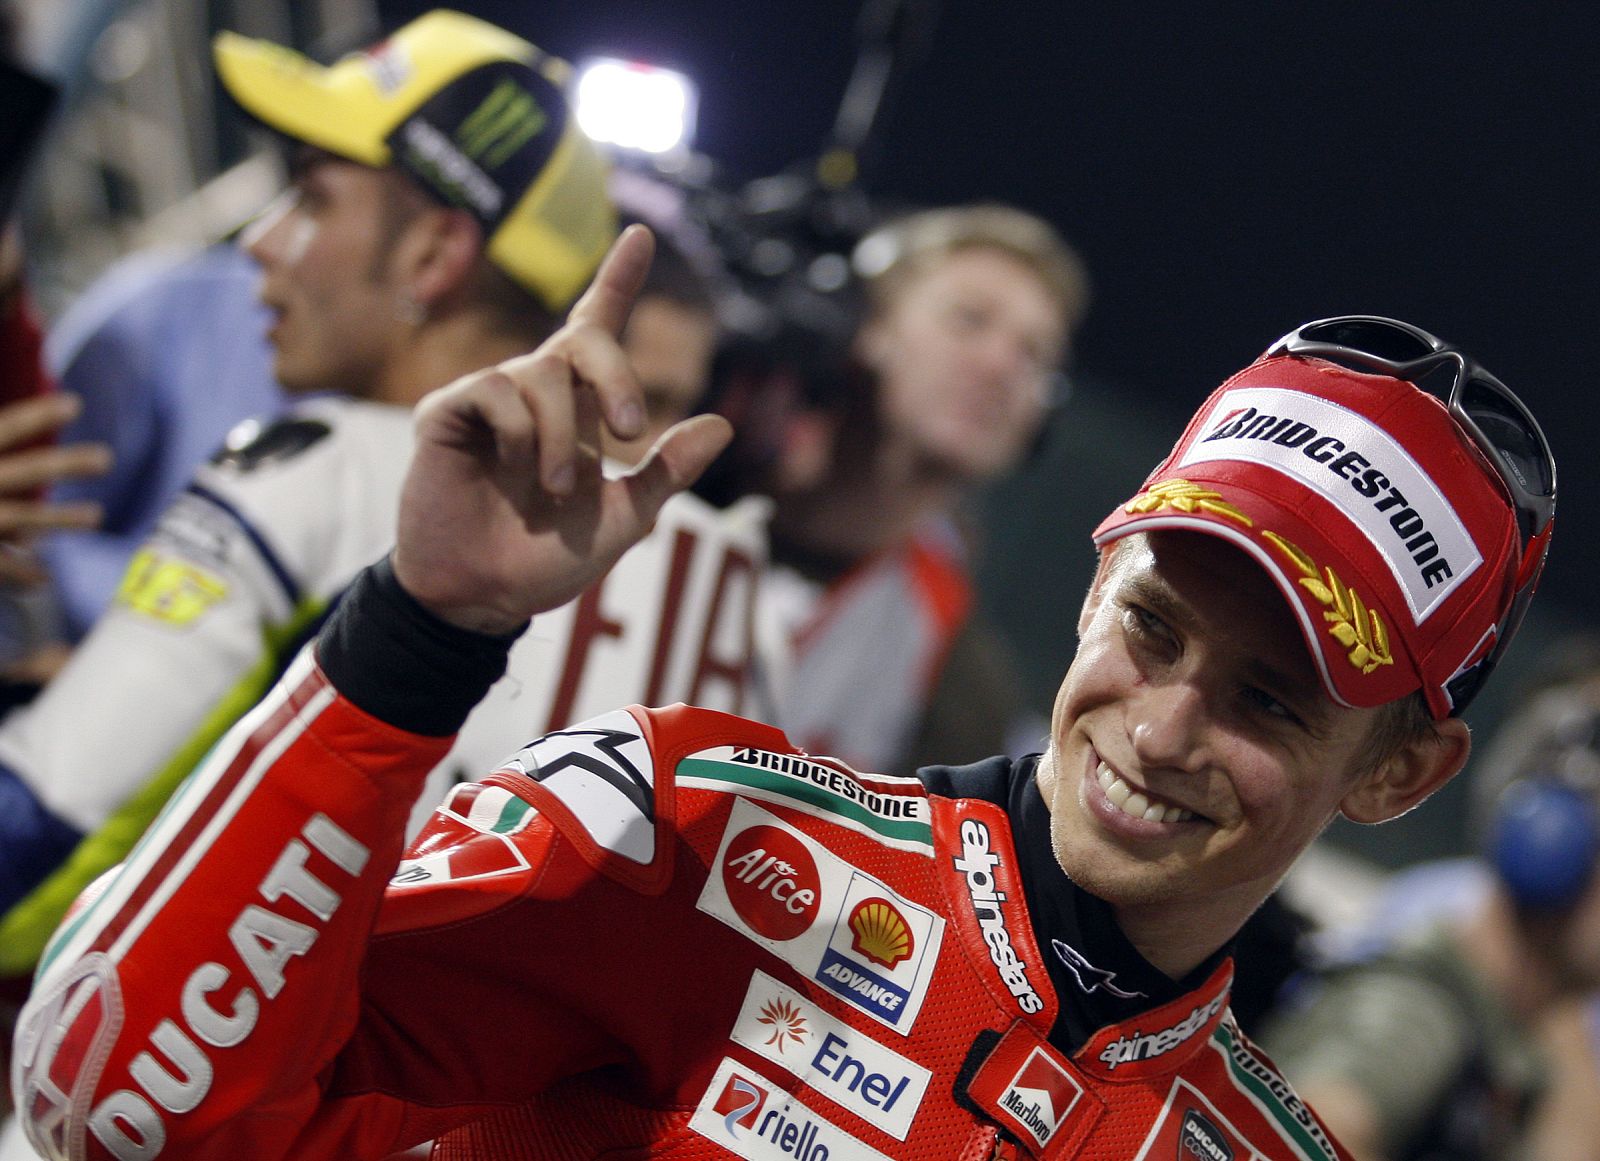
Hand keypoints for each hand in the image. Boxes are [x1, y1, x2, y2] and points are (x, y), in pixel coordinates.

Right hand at [0, 394, 111, 583]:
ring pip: (25, 519)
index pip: (5, 429)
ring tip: (96, 517)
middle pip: (27, 471)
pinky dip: (22, 574)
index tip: (74, 403)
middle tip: (106, 458)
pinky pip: (1, 564)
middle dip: (67, 464)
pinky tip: (44, 579)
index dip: (38, 416)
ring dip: (62, 519)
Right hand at [392, 225, 732, 633]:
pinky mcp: (447, 414)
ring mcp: (490, 400)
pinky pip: (492, 391)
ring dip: (560, 438)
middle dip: (617, 376)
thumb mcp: (623, 519)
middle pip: (583, 339)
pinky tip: (507, 469)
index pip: (598, 328)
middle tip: (631, 433)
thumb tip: (722, 426)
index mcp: (580, 409)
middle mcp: (537, 392)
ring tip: (554, 489)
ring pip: (541, 375)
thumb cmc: (548, 560)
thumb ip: (666, 473)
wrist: (484, 596)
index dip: (618, 279)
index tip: (640, 234)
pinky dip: (516, 432)